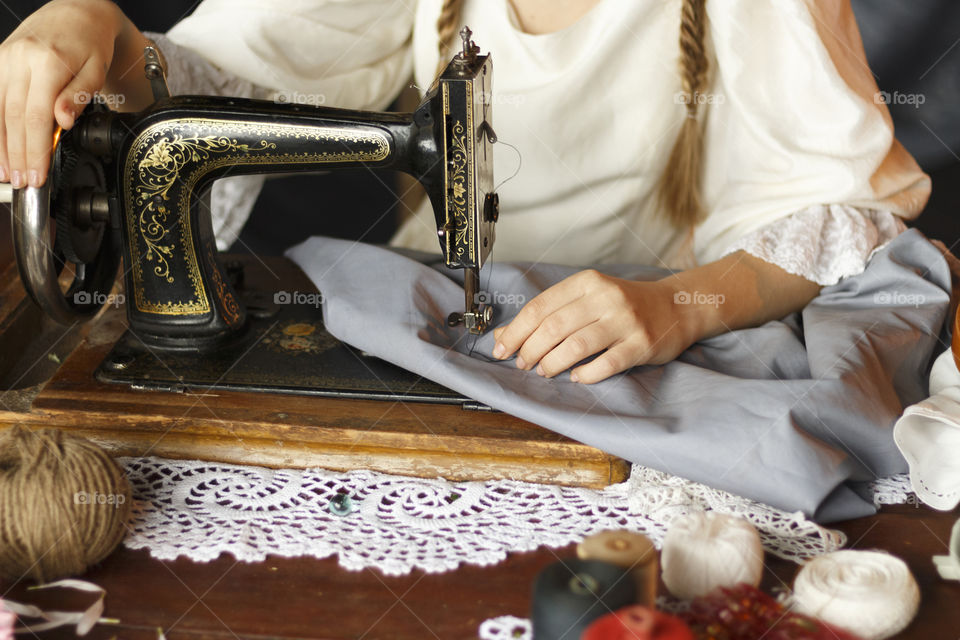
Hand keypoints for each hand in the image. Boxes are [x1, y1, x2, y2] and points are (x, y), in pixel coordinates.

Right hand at [0, 0, 133, 187]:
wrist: (76, 12)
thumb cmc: (90, 43)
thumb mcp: (96, 70)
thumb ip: (78, 97)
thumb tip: (61, 123)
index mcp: (48, 63)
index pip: (36, 118)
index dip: (35, 151)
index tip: (38, 175)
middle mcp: (20, 59)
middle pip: (13, 118)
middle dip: (17, 155)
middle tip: (23, 183)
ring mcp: (5, 59)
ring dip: (1, 145)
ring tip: (8, 173)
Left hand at [490, 270, 696, 383]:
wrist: (676, 306)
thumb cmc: (623, 305)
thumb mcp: (586, 299)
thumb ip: (549, 314)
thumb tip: (503, 337)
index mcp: (586, 282)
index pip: (540, 307)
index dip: (516, 331)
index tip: (502, 350)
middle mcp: (605, 297)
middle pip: (554, 327)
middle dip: (530, 350)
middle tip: (523, 365)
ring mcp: (625, 320)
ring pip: (576, 345)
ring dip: (553, 363)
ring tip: (545, 371)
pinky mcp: (641, 344)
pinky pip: (606, 363)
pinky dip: (586, 374)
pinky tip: (576, 377)